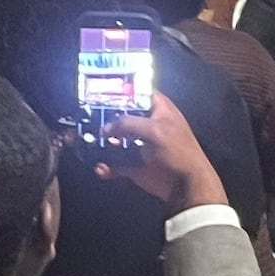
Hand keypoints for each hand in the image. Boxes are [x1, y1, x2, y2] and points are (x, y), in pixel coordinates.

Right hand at [91, 91, 223, 212]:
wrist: (186, 186)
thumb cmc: (178, 151)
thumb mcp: (156, 130)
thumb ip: (129, 123)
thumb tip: (106, 127)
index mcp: (158, 109)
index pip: (137, 92)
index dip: (121, 90)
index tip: (100, 90)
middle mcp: (147, 124)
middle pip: (121, 116)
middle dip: (105, 119)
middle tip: (88, 120)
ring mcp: (139, 144)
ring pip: (114, 139)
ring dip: (102, 144)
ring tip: (90, 145)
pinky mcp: (133, 164)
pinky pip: (114, 162)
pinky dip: (107, 166)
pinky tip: (101, 168)